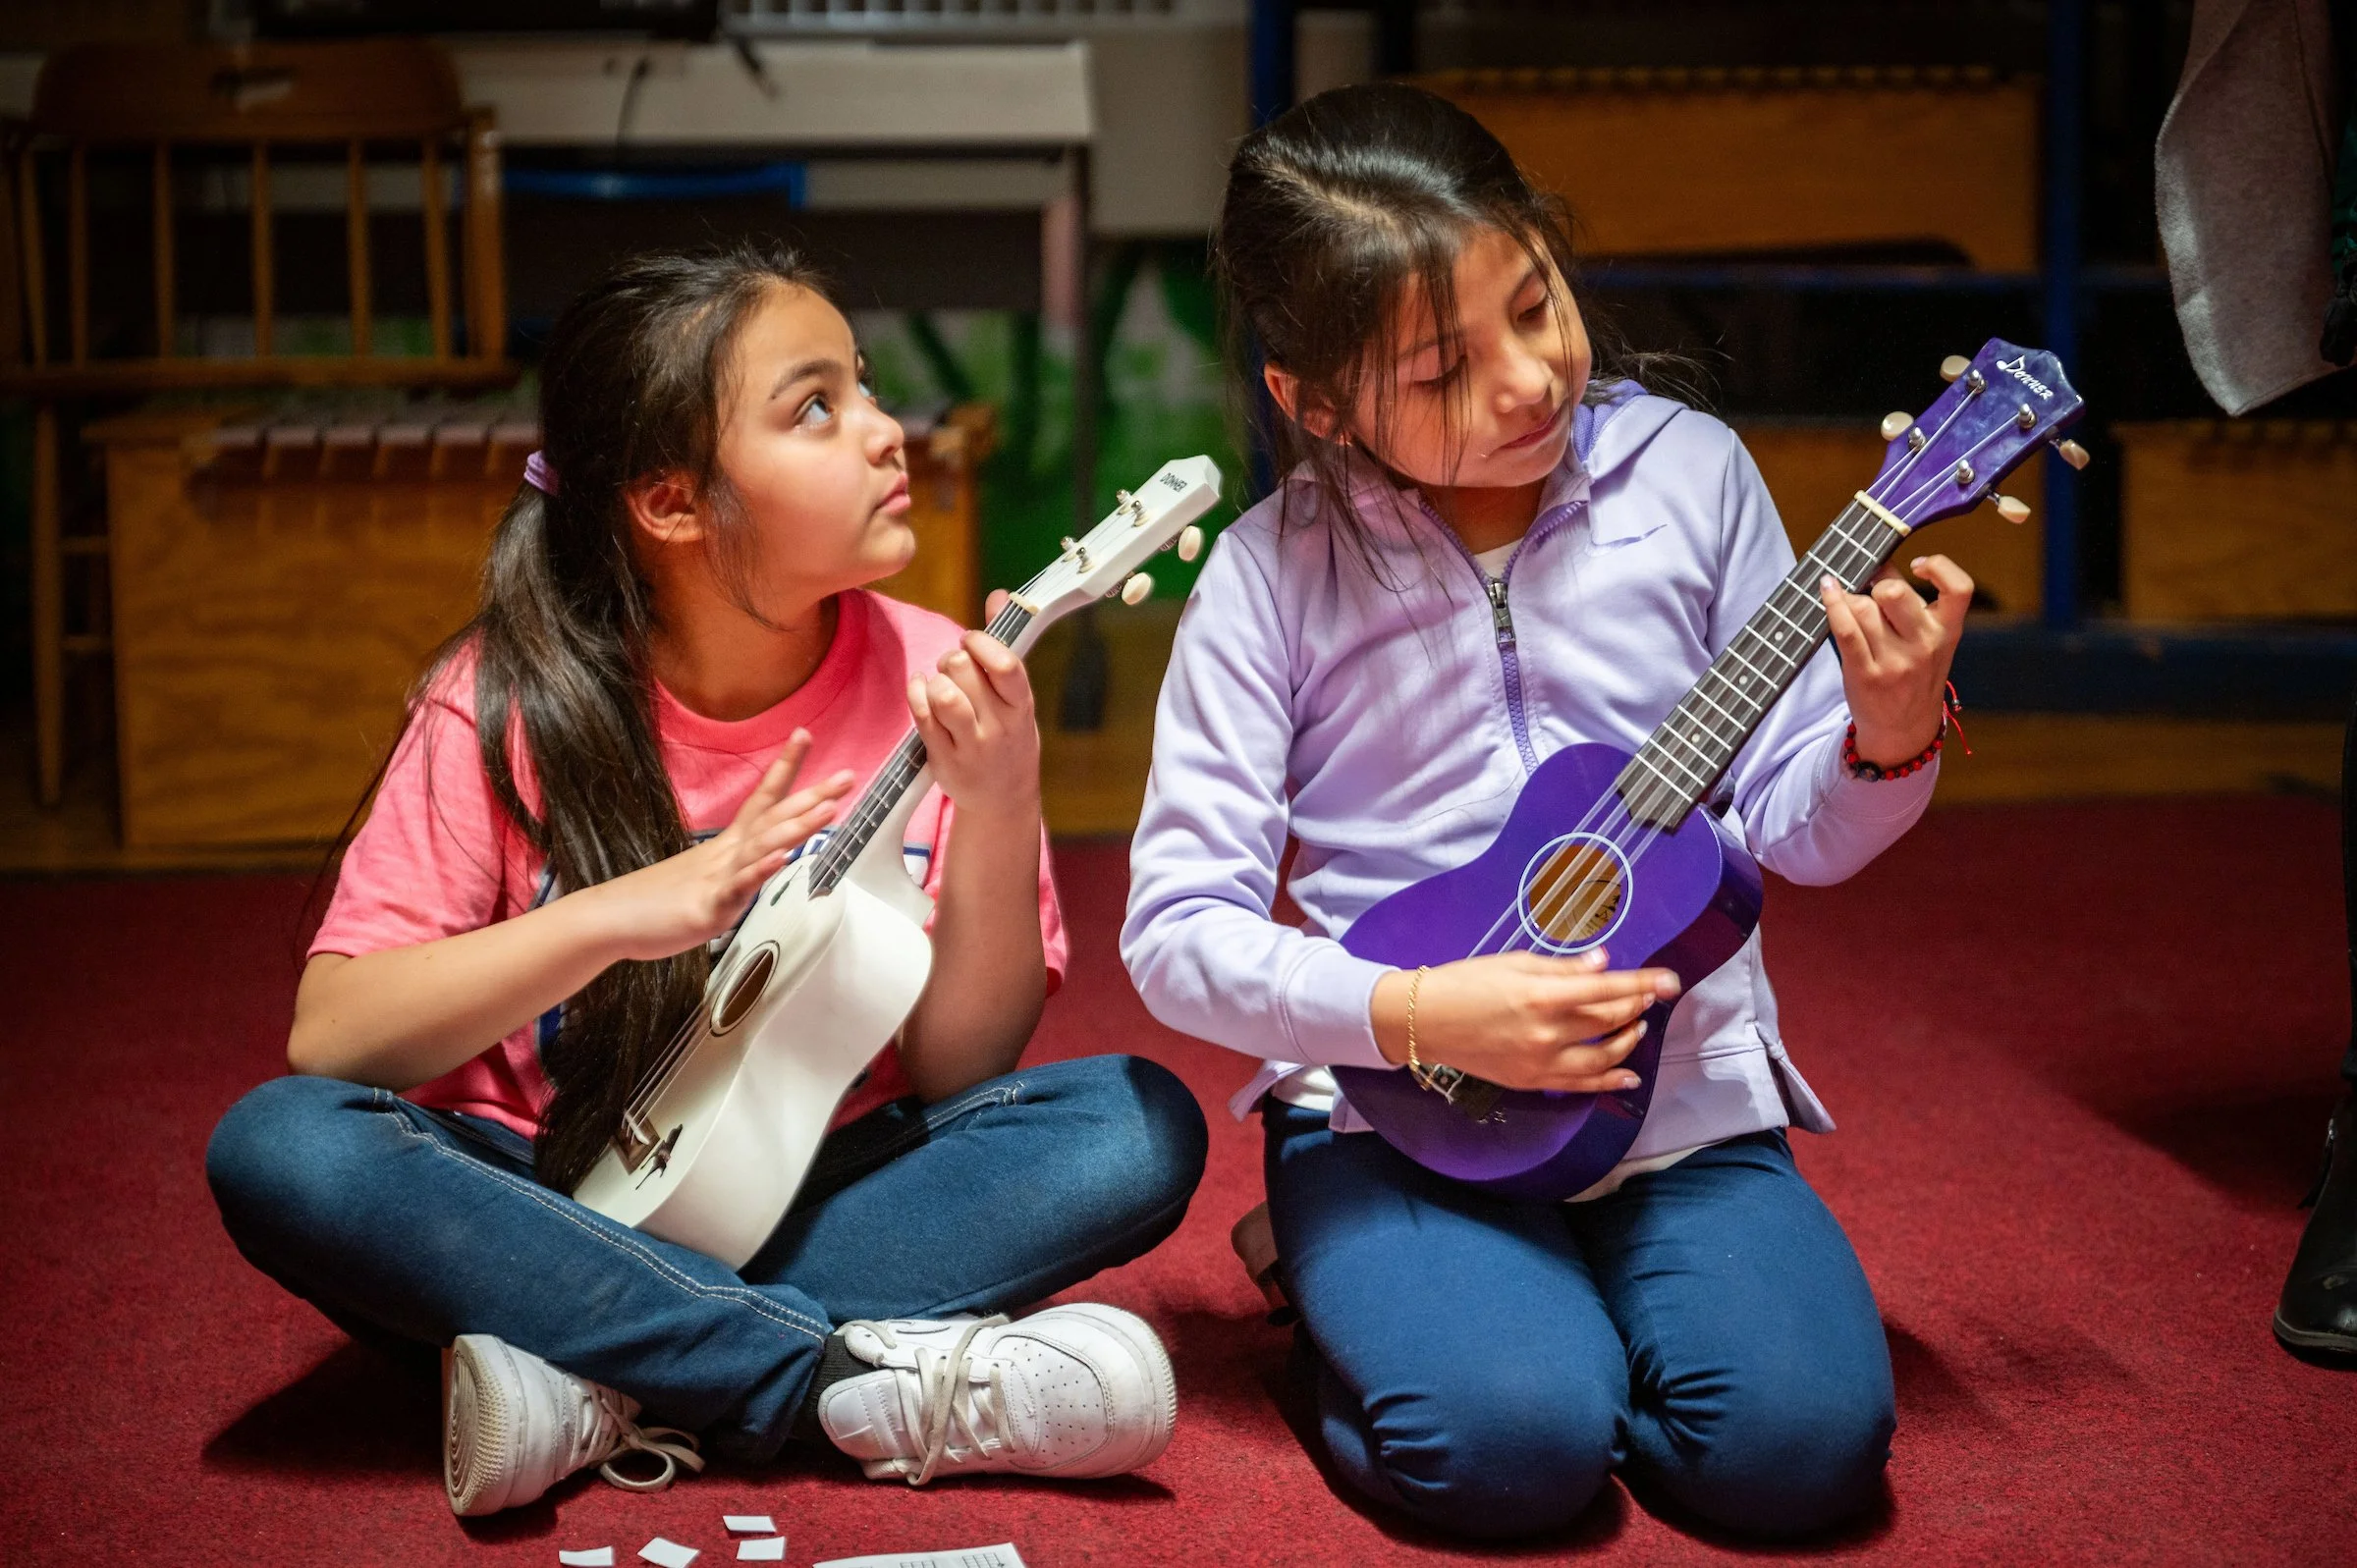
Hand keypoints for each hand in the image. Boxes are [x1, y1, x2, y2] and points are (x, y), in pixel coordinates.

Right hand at [583, 730, 853, 962]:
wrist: (611, 921)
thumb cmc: (657, 902)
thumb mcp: (707, 879)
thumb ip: (738, 869)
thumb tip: (758, 862)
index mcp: (729, 845)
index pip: (762, 798)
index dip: (785, 767)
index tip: (804, 734)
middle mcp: (727, 853)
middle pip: (774, 817)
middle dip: (813, 795)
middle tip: (848, 776)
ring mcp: (717, 877)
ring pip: (762, 845)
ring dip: (796, 826)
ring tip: (827, 809)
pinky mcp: (707, 906)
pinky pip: (738, 887)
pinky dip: (759, 871)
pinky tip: (781, 858)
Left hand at [907, 590, 1040, 819]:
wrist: (1003, 796)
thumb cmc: (1008, 734)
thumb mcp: (1016, 694)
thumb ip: (1005, 643)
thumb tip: (999, 595)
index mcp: (1021, 705)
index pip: (1006, 665)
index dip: (981, 643)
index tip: (971, 641)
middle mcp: (999, 727)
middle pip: (963, 670)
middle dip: (952, 659)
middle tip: (955, 669)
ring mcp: (971, 746)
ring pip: (942, 693)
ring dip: (934, 680)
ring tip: (940, 684)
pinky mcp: (943, 758)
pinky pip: (921, 716)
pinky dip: (916, 693)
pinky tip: (921, 690)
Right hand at [1370, 949, 1679, 1093]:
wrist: (1425, 1020)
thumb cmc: (1465, 981)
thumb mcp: (1514, 962)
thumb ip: (1563, 967)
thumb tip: (1603, 964)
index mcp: (1541, 994)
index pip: (1606, 989)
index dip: (1643, 984)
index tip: (1670, 981)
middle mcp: (1546, 1031)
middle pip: (1608, 1021)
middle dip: (1634, 1007)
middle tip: (1646, 997)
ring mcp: (1540, 1061)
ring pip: (1602, 1056)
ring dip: (1627, 1041)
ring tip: (1637, 1028)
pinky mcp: (1531, 1080)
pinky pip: (1580, 1084)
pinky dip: (1609, 1080)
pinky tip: (1628, 1074)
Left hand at [1819, 554, 1972, 766]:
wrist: (1904, 728)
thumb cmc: (1913, 674)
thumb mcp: (1928, 641)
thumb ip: (1909, 604)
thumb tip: (1877, 562)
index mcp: (1947, 631)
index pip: (1960, 588)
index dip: (1940, 567)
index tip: (1916, 564)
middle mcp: (1924, 645)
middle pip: (1894, 592)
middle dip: (1878, 585)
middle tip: (1872, 591)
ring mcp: (1895, 662)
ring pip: (1863, 608)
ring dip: (1851, 600)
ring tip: (1852, 607)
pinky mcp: (1866, 674)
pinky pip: (1845, 630)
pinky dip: (1832, 604)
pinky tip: (1828, 589)